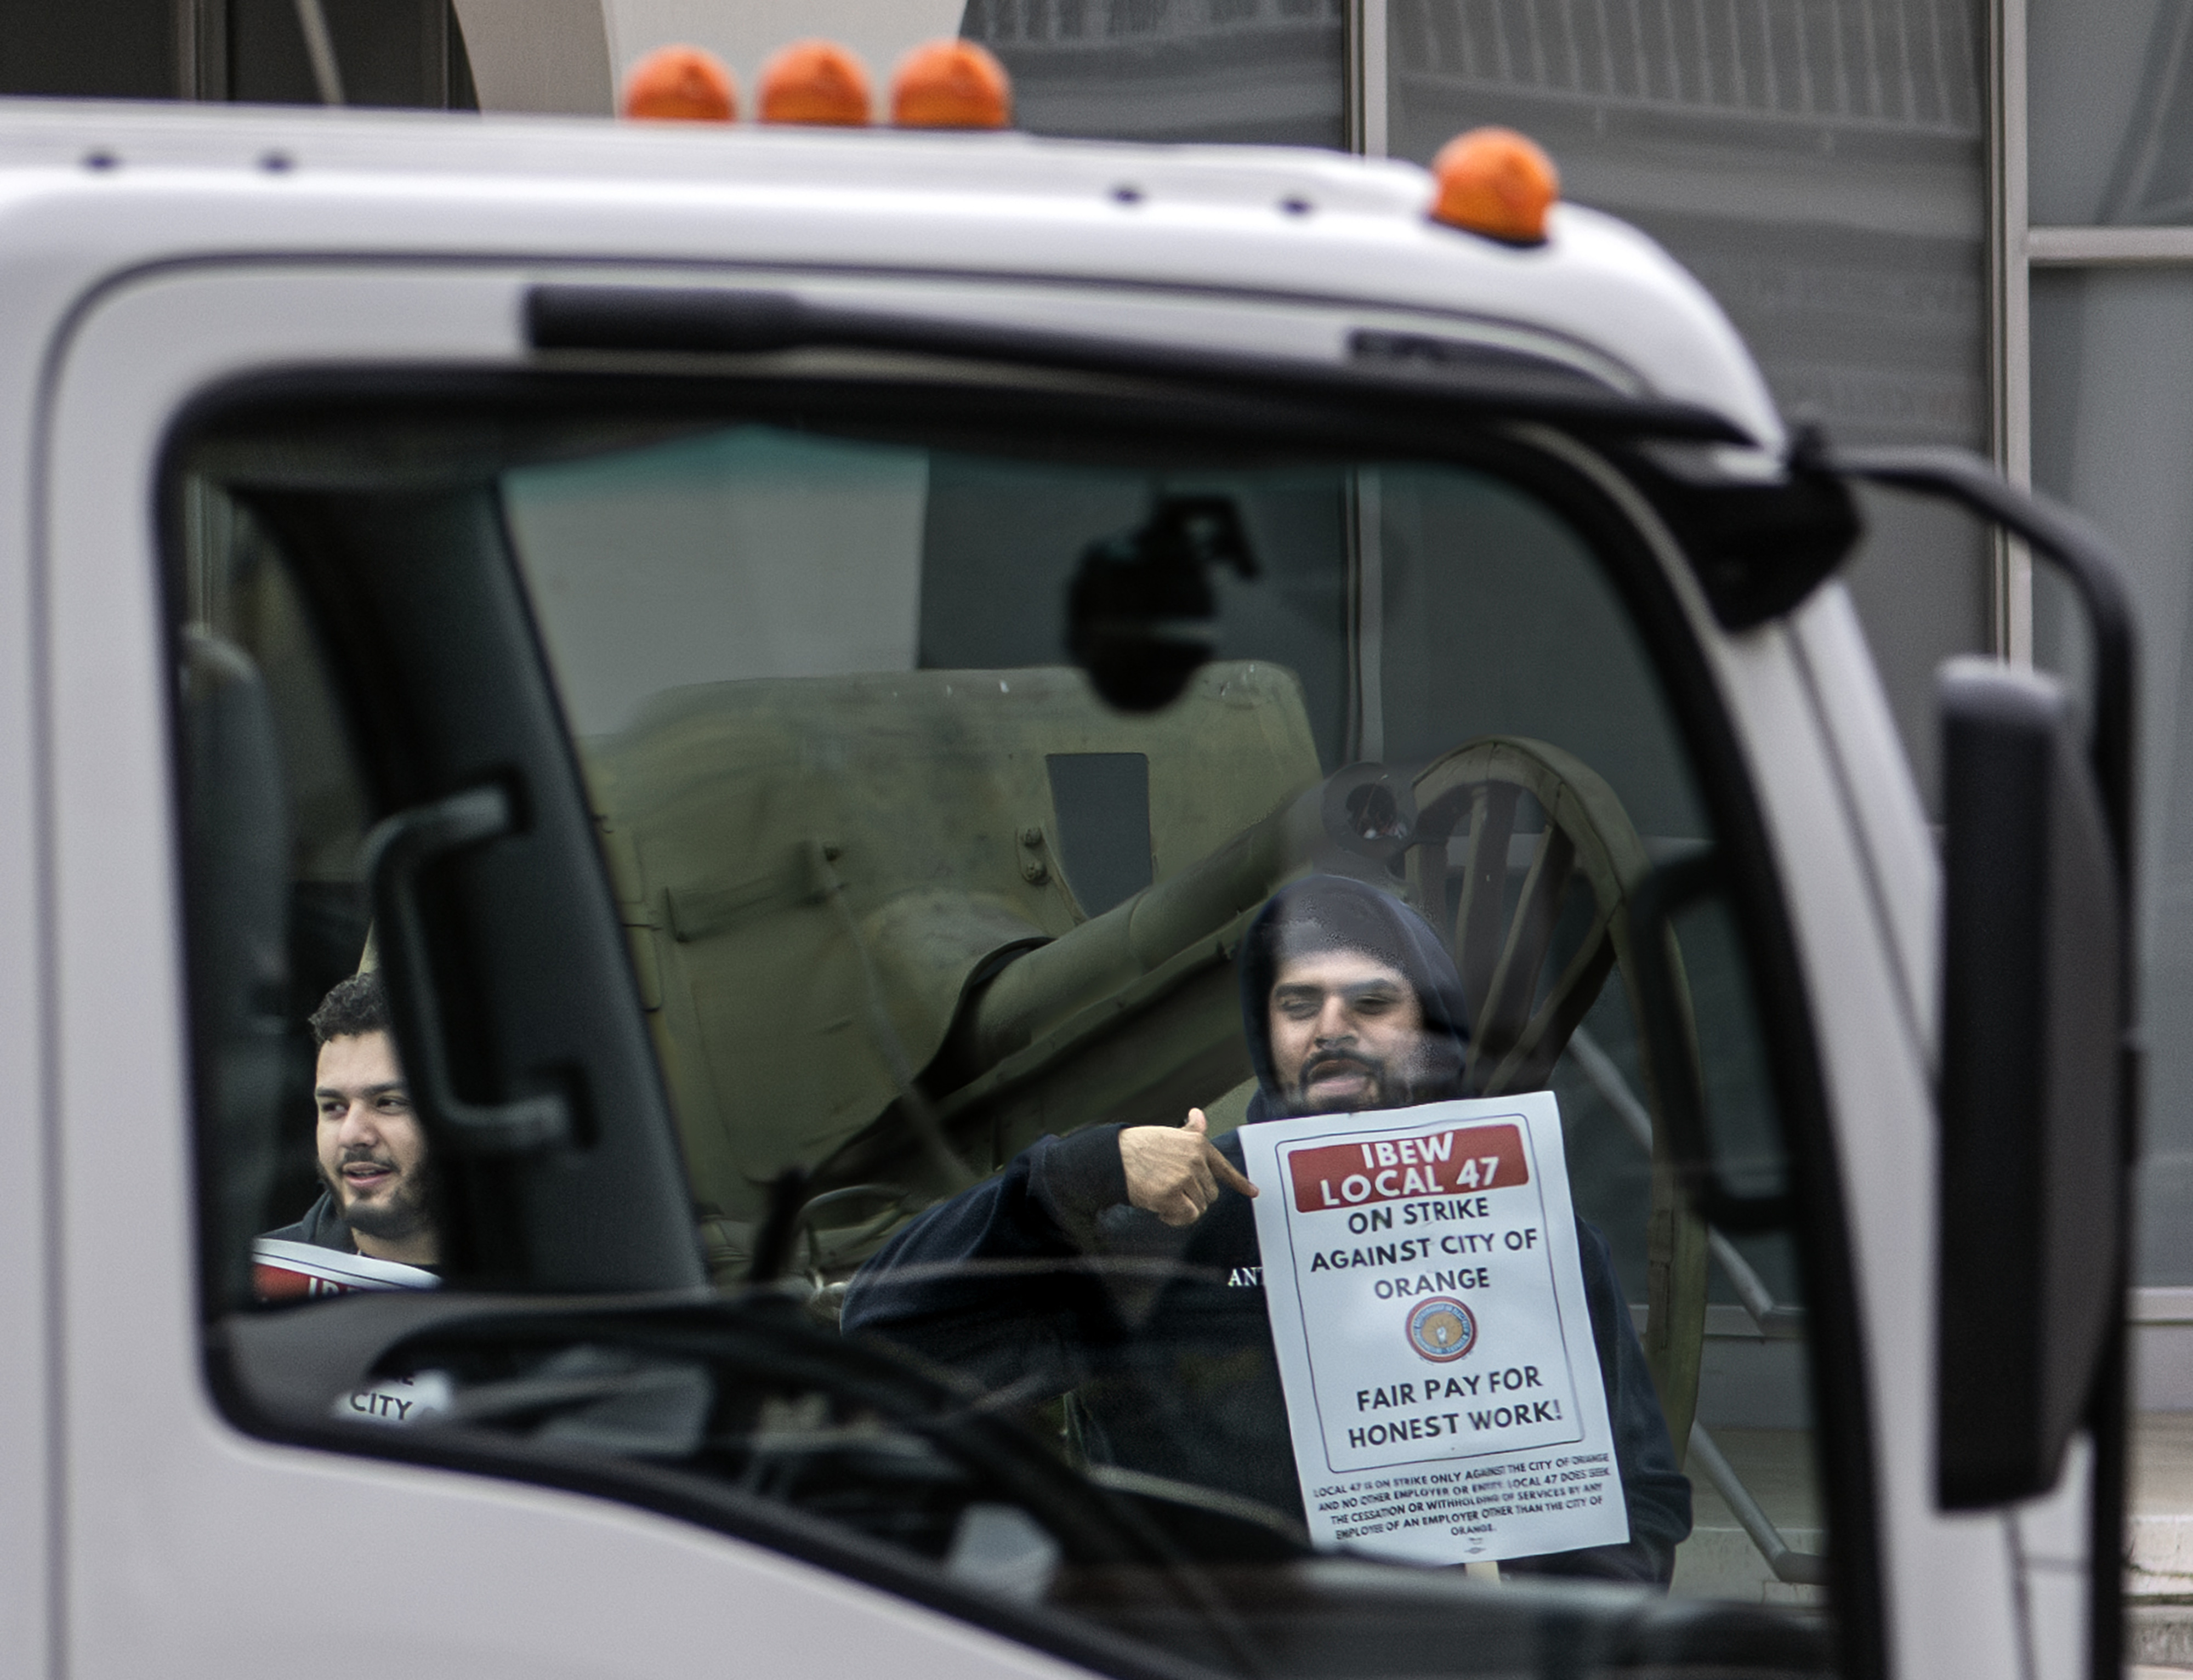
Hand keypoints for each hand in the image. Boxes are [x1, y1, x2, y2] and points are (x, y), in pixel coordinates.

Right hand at [1119, 1109, 1258, 1227]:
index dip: (1239, 1182)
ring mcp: (1184, 1177)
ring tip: (1163, 1197)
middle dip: (1194, 1197)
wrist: (1114, 1157)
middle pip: (1211, 1193)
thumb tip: (1200, 1115)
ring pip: (1200, 1206)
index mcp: (1198, 1143)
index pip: (1223, 1167)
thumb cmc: (1139, 1146)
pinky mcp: (1172, 1195)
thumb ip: (1190, 1131)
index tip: (1254, 1192)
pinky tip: (1161, 1210)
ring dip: (1182, 1208)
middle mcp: (1195, 1159)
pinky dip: (1176, 1218)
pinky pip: (1187, 1216)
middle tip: (1172, 1192)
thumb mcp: (1169, 1134)